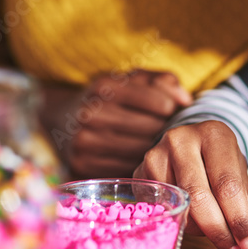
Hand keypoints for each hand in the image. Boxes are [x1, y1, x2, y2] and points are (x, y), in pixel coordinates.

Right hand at [39, 69, 191, 178]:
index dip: (172, 109)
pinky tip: (141, 157)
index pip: (160, 103)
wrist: (61, 119)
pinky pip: (125, 169)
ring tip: (159, 144)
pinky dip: (138, 165)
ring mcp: (84, 141)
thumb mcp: (133, 79)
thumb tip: (186, 100)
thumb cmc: (109, 97)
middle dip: (166, 130)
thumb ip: (163, 81)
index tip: (172, 111)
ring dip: (154, 149)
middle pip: (151, 130)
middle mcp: (91, 113)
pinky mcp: (82, 165)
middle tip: (172, 131)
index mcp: (106, 86)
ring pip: (140, 152)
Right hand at [135, 120, 247, 248]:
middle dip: (219, 230)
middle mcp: (182, 140)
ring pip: (179, 206)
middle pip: (199, 196)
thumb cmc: (218, 161)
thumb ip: (246, 208)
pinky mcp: (139, 173)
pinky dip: (180, 222)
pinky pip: (161, 210)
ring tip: (215, 231)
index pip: (227, 183)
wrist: (191, 141)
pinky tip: (193, 220)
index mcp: (214, 135)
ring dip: (200, 229)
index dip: (239, 218)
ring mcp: (156, 155)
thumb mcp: (238, 176)